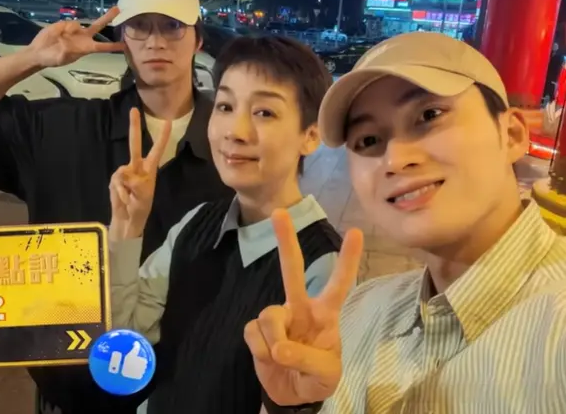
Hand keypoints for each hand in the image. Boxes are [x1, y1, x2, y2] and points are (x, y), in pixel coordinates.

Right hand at [28, 7, 124, 67]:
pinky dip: (63, 27)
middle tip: (119, 9)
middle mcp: (83, 38)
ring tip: (60, 39)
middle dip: (108, 17)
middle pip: (99, 26)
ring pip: (79, 24)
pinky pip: (69, 22)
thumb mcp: (61, 58)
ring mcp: (75, 30)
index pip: (102, 47)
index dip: (113, 46)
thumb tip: (69, 44)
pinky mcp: (65, 24)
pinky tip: (57, 34)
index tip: (125, 45)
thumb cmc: (52, 58)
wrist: (39, 51)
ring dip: (71, 30)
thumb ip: (67, 51)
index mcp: (85, 48)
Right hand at [109, 108, 171, 240]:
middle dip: (134, 127)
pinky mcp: (115, 179)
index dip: (161, 137)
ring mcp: (124, 172)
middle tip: (133, 109)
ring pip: (123, 172)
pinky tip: (124, 199)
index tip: (167, 121)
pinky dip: (121, 193)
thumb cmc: (140, 208)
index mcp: (149, 169)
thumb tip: (128, 175)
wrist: (127, 220)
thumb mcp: (143, 198)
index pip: (157, 150)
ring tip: (131, 199)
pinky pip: (117, 182)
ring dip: (127, 189)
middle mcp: (137, 167)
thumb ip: (138, 186)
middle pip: (135, 145)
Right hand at [244, 210, 363, 405]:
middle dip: (286, 242)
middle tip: (278, 213)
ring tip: (281, 359)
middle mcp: (300, 308)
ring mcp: (277, 317)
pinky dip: (259, 350)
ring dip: (273, 342)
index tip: (356, 232)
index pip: (340, 284)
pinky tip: (267, 358)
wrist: (291, 396)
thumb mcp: (326, 374)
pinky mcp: (256, 330)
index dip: (348, 260)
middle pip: (293, 271)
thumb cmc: (317, 378)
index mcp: (325, 315)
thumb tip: (279, 347)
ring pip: (270, 316)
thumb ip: (307, 359)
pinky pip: (253, 332)